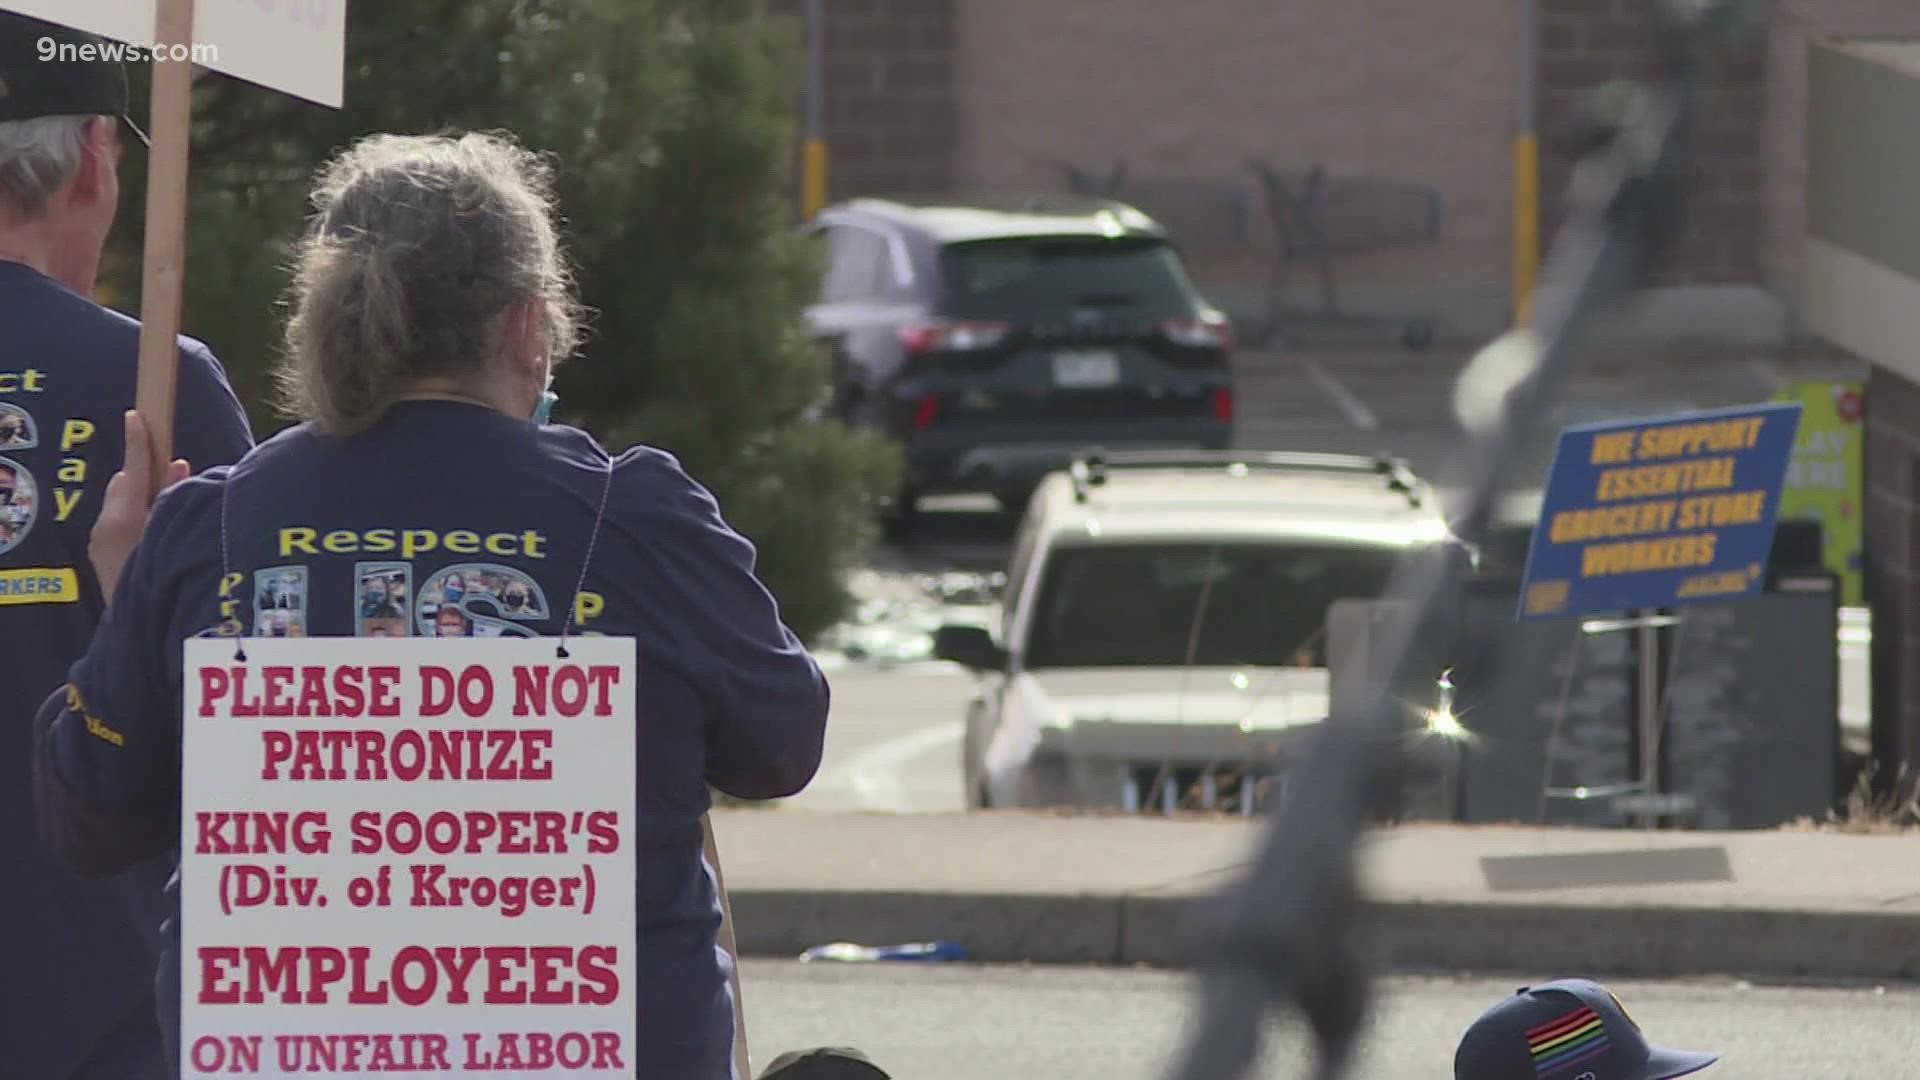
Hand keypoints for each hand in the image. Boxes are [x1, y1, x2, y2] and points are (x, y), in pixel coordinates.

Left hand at [90, 411, 189, 606]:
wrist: (142, 631)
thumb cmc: (166, 578)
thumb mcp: (176, 533)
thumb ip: (177, 499)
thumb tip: (178, 468)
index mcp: (123, 520)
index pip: (132, 471)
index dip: (137, 442)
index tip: (136, 415)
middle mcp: (106, 529)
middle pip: (124, 484)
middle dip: (146, 474)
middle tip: (175, 470)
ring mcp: (102, 545)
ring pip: (124, 504)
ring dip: (146, 496)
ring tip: (173, 498)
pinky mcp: (106, 558)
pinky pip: (123, 522)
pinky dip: (141, 515)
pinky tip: (161, 525)